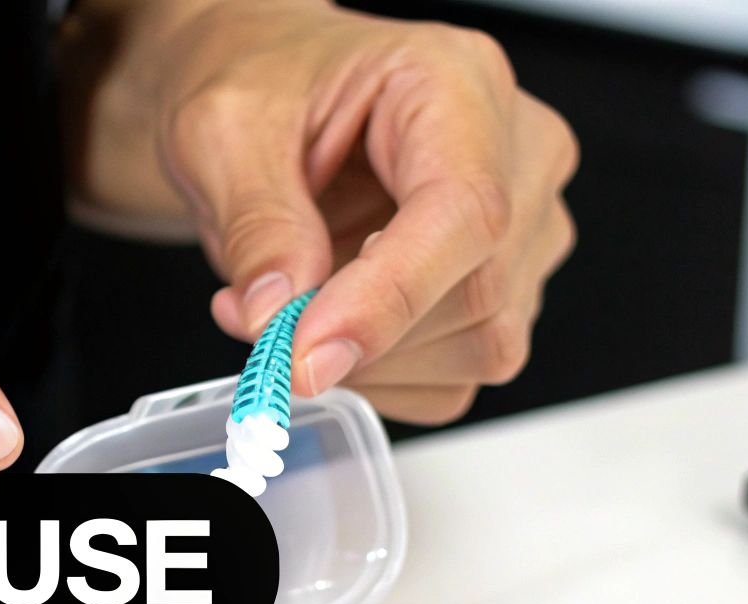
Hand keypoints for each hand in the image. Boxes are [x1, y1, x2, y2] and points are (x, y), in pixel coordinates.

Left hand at [64, 0, 576, 423]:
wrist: (266, 100)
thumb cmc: (262, 82)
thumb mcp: (223, 130)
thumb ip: (257, 224)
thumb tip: (277, 316)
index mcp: (458, 84)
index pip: (464, 211)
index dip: (388, 298)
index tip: (308, 352)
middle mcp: (516, 154)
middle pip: (478, 292)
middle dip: (359, 334)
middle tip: (260, 323)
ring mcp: (524, 229)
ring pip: (479, 346)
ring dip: (368, 360)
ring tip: (285, 308)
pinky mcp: (506, 293)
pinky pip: (457, 377)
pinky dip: (381, 376)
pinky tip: (329, 324)